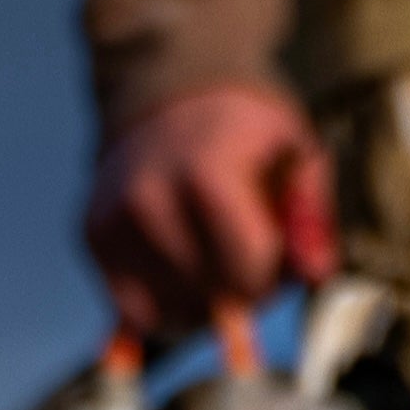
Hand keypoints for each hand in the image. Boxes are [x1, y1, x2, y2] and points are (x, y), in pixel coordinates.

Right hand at [82, 84, 337, 353]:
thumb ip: (311, 217)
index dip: (272, 275)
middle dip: (239, 291)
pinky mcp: (93, 235)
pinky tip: (182, 270)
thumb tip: (316, 273)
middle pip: (211, 297)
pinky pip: (136, 311)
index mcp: (204, 171)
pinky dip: (166, 305)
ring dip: (204, 303)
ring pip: (173, 313)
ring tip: (215, 258)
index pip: (247, 271)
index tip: (274, 252)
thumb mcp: (296, 156)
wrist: (172, 96)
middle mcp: (147, 198)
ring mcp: (114, 219)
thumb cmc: (244, 133)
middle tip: (246, 254)